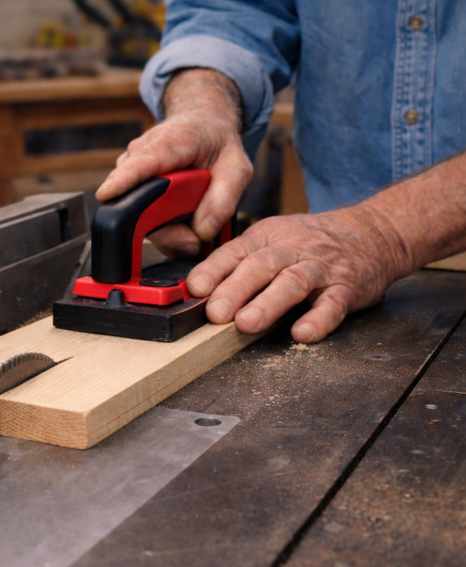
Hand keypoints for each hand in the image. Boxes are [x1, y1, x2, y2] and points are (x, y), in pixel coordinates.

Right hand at [96, 69, 252, 254]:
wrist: (201, 125)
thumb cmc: (217, 144)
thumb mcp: (238, 169)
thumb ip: (224, 201)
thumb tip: (201, 233)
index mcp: (171, 141)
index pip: (143, 161)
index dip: (124, 179)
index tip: (107, 194)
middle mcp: (140, 153)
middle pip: (138, 202)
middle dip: (166, 230)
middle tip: (195, 241)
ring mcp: (129, 170)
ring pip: (137, 214)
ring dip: (168, 229)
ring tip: (195, 221)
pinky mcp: (127, 186)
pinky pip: (139, 216)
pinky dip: (163, 225)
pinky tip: (181, 215)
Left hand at [186, 206, 407, 342]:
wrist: (371, 232)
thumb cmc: (309, 242)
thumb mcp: (270, 239)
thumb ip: (237, 262)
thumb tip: (197, 291)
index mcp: (266, 237)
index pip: (234, 251)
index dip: (213, 270)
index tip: (195, 289)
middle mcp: (291, 250)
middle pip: (260, 266)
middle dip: (235, 290)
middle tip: (216, 314)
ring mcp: (319, 268)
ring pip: (292, 283)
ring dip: (268, 304)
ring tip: (247, 325)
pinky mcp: (347, 288)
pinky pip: (333, 304)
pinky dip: (319, 319)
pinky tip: (303, 334)